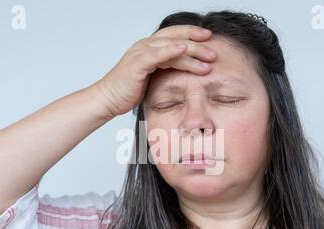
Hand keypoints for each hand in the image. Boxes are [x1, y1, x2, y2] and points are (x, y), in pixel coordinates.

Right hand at [94, 25, 217, 116]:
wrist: (109, 99)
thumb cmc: (128, 90)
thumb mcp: (152, 77)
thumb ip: (166, 68)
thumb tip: (186, 71)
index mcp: (150, 48)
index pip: (175, 35)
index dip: (192, 35)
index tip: (210, 39)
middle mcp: (146, 46)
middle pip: (176, 37)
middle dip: (198, 42)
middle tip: (214, 51)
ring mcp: (141, 52)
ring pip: (171, 45)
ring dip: (192, 50)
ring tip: (209, 57)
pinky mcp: (137, 63)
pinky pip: (156, 54)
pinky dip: (170, 50)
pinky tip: (183, 49)